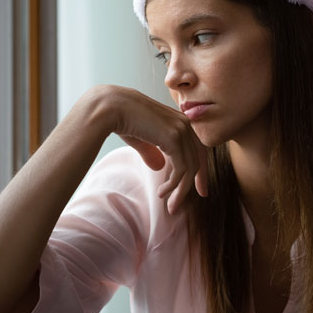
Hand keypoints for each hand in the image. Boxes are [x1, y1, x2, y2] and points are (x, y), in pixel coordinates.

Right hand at [97, 85, 207, 213]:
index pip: (198, 148)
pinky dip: (174, 185)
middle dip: (197, 183)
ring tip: (170, 205)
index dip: (201, 169)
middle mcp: (185, 123)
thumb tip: (159, 167)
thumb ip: (152, 151)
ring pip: (191, 168)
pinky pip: (181, 169)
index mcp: (179, 121)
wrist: (111, 107)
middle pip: (199, 159)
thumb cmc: (122, 119)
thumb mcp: (142, 138)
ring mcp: (181, 130)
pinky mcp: (173, 138)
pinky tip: (162, 193)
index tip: (200, 189)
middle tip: (186, 202)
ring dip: (181, 190)